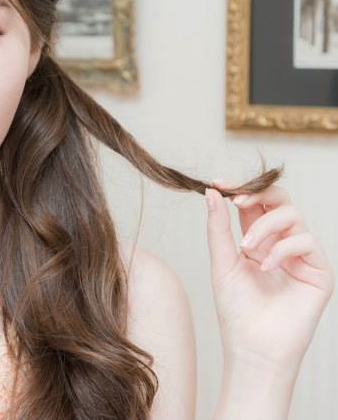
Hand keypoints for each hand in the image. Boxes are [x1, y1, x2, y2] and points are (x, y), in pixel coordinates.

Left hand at [204, 180, 333, 373]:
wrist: (253, 347)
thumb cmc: (236, 309)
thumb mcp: (222, 262)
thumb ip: (218, 227)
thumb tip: (210, 192)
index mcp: (257, 239)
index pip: (254, 203)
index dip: (239, 188)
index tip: (218, 183)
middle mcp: (281, 243)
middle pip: (280, 199)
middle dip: (257, 193)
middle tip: (236, 200)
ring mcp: (301, 255)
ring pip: (292, 215)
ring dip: (264, 225)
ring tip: (247, 248)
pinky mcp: (319, 271)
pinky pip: (305, 241)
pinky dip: (282, 249)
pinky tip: (266, 268)